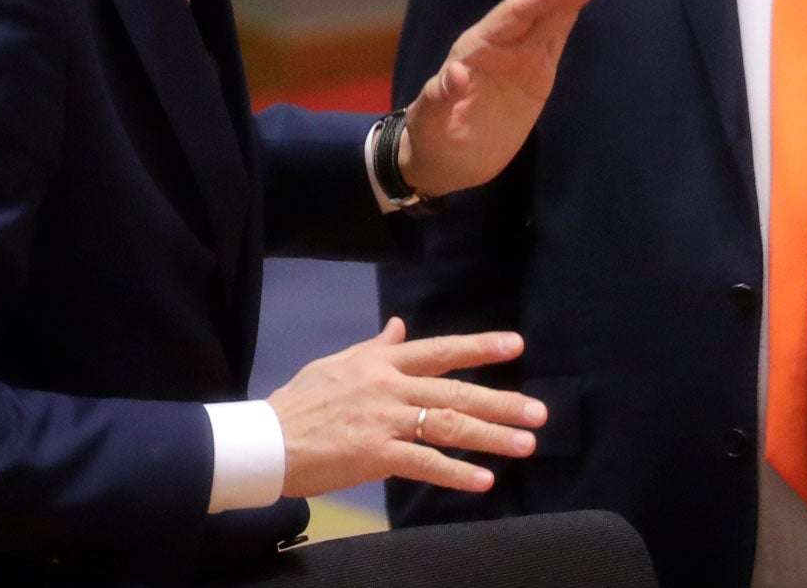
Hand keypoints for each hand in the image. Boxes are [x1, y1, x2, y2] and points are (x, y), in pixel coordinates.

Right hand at [267, 317, 546, 497]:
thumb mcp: (337, 362)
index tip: (516, 344)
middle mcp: (389, 386)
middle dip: (501, 402)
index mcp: (382, 362)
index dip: (479, 347)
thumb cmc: (301, 402)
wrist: (267, 440)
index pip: (440, 349)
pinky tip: (484, 481)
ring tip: (526, 444)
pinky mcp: (375, 454)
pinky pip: (424, 463)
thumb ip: (375, 348)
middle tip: (539, 412)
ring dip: (491, 436)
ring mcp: (384, 421)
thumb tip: (398, 326)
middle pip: (455, 391)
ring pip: (448, 425)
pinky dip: (456, 472)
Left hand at [400, 0, 617, 196]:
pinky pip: (556, 39)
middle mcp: (501, 44)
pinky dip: (572, 16)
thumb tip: (453, 74)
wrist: (444, 161)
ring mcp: (520, 58)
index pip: (517, 14)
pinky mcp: (535, 74)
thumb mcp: (429, 124)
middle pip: (540, 7)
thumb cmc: (430, 139)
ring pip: (553, 18)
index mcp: (477, 48)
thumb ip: (439, 99)